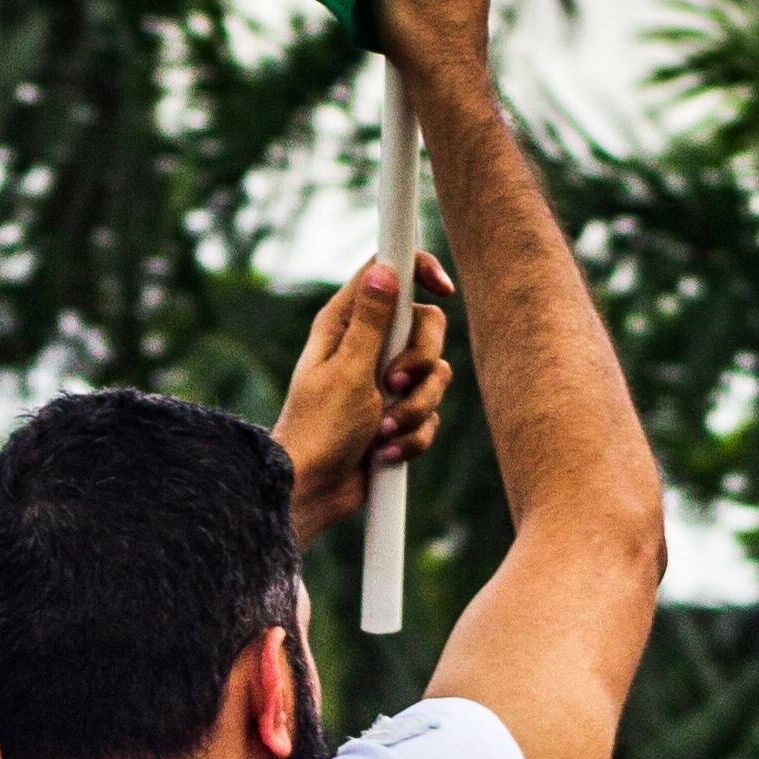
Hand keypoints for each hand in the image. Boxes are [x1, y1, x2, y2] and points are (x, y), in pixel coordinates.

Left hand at [281, 248, 456, 539]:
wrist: (315, 489)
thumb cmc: (319, 429)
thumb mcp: (347, 370)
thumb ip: (370, 322)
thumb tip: (385, 269)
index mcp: (346, 324)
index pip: (387, 273)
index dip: (418, 270)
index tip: (442, 288)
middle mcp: (368, 345)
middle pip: (427, 326)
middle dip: (420, 361)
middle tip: (392, 385)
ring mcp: (385, 381)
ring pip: (435, 375)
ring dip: (413, 410)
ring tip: (382, 432)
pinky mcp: (399, 413)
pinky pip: (431, 414)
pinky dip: (412, 436)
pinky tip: (384, 451)